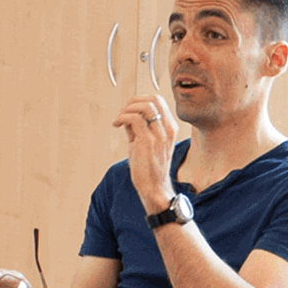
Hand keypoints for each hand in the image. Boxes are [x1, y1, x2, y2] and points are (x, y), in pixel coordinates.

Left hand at [111, 94, 178, 213]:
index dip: (140, 101)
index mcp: (170, 128)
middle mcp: (168, 129)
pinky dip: (123, 117)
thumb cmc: (150, 168)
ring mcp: (159, 135)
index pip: (159, 101)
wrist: (154, 188)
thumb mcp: (146, 143)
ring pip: (145, 106)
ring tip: (119, 119)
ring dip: (127, 108)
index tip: (129, 110)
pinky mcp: (148, 141)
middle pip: (154, 99)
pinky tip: (117, 124)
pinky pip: (135, 118)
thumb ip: (139, 128)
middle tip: (123, 112)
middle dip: (134, 101)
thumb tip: (127, 116)